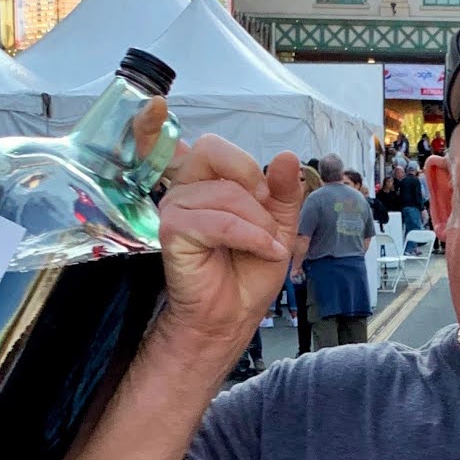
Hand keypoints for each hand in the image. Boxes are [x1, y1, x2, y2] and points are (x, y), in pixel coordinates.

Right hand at [154, 130, 303, 350]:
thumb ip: (283, 190)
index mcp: (205, 181)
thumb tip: (286, 156)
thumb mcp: (278, 225)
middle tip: (265, 209)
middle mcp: (184, 189)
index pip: (211, 145)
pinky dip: (251, 237)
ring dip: (259, 223)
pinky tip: (264, 251)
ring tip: (267, 247)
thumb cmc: (248, 270)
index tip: (245, 178)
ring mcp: (175, 209)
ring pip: (225, 193)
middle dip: (250, 177)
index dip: (236, 160)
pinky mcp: (173, 232)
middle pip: (211, 149)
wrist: (234, 314)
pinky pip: (220, 222)